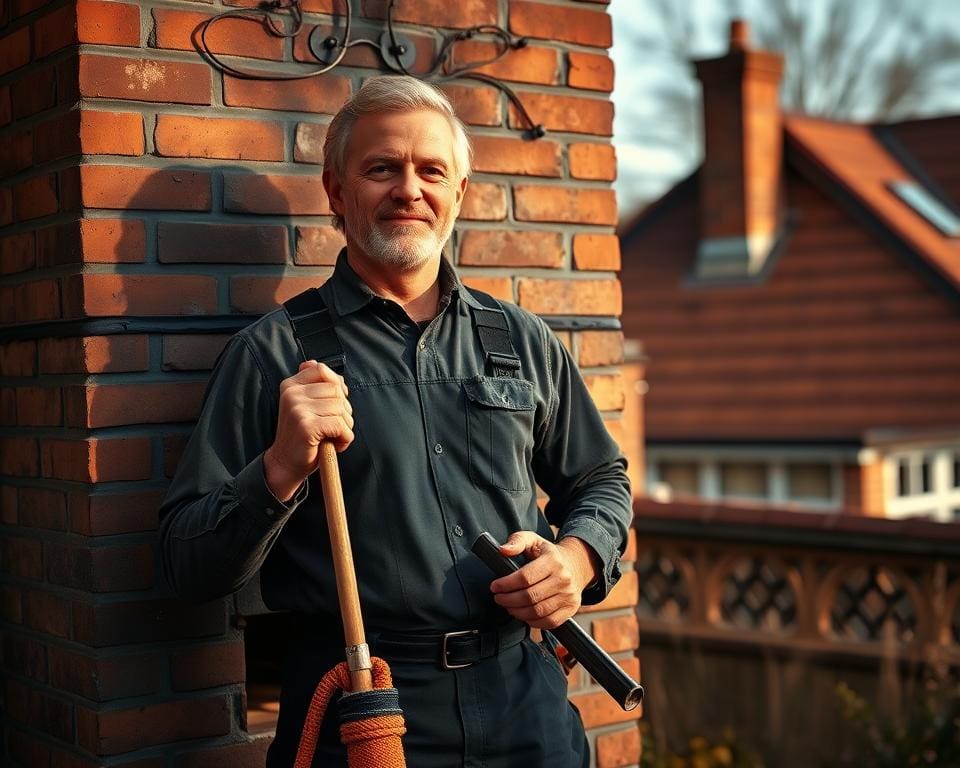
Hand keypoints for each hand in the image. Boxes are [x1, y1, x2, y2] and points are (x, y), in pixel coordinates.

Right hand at [263, 361, 353, 500]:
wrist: (286, 464)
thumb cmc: (302, 436)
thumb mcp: (306, 406)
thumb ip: (316, 387)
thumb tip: (328, 371)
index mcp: (290, 386)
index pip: (321, 370)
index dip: (336, 385)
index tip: (336, 402)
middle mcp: (292, 394)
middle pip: (336, 390)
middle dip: (344, 410)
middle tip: (334, 427)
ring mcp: (297, 409)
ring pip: (341, 408)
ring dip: (346, 426)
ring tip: (333, 436)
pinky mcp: (306, 426)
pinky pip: (340, 425)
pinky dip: (345, 438)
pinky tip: (335, 445)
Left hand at [489, 532, 598, 628]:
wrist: (575, 565)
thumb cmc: (549, 554)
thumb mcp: (533, 540)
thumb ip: (517, 541)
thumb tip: (503, 550)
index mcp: (553, 560)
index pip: (525, 577)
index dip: (506, 584)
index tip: (495, 586)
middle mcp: (563, 578)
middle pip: (530, 596)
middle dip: (508, 600)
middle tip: (499, 598)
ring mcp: (569, 595)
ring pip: (538, 611)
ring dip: (517, 612)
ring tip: (508, 606)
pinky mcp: (570, 608)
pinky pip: (549, 622)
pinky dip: (532, 622)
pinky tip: (523, 614)